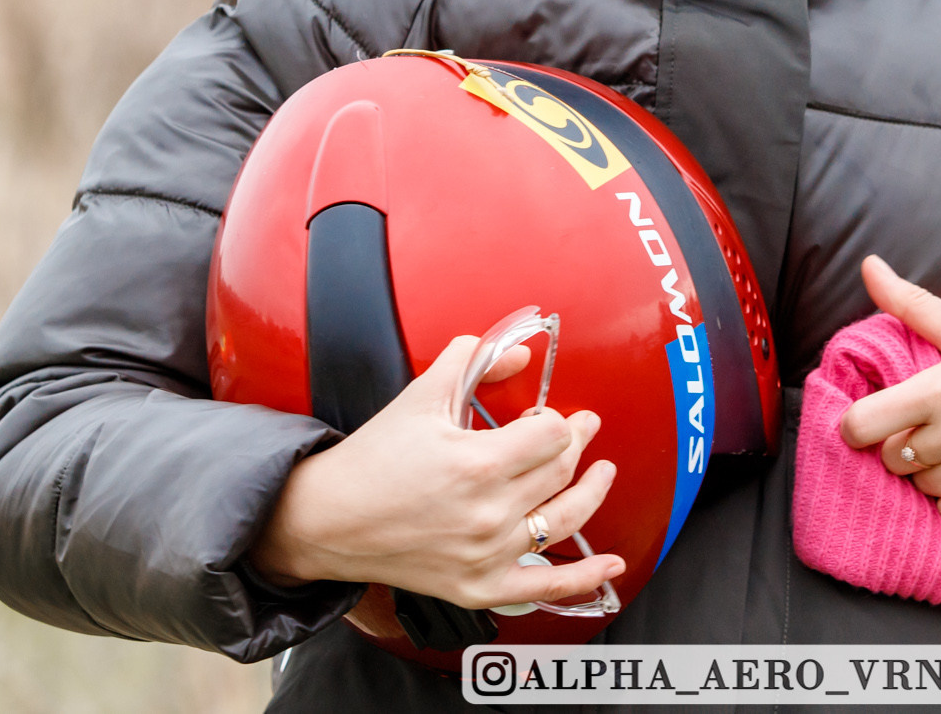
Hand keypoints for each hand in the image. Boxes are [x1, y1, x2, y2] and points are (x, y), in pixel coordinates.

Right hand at [252, 334, 624, 608]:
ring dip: (592, 492)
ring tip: (603, 471)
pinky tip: (611, 564)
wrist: (329, 519)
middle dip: (576, 444)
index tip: (549, 415)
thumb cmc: (373, 457)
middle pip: (559, 472)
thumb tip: (523, 354)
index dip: (555, 420)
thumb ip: (475, 361)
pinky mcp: (479, 586)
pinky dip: (583, 578)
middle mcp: (488, 513)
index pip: (550, 435)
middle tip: (583, 427)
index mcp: (477, 463)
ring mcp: (487, 554)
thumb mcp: (421, 394)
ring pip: (563, 520)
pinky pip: (544, 586)